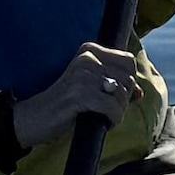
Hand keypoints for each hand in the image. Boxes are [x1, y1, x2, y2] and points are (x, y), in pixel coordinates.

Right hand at [13, 40, 151, 145]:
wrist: (34, 118)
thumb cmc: (65, 105)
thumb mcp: (91, 89)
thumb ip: (116, 87)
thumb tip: (140, 93)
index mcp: (89, 51)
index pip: (128, 61)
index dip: (128, 81)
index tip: (114, 95)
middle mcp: (87, 58)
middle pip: (128, 79)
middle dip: (123, 99)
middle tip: (106, 110)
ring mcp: (83, 76)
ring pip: (122, 94)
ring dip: (117, 111)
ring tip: (102, 116)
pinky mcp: (80, 95)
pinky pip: (112, 108)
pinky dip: (112, 120)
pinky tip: (102, 123)